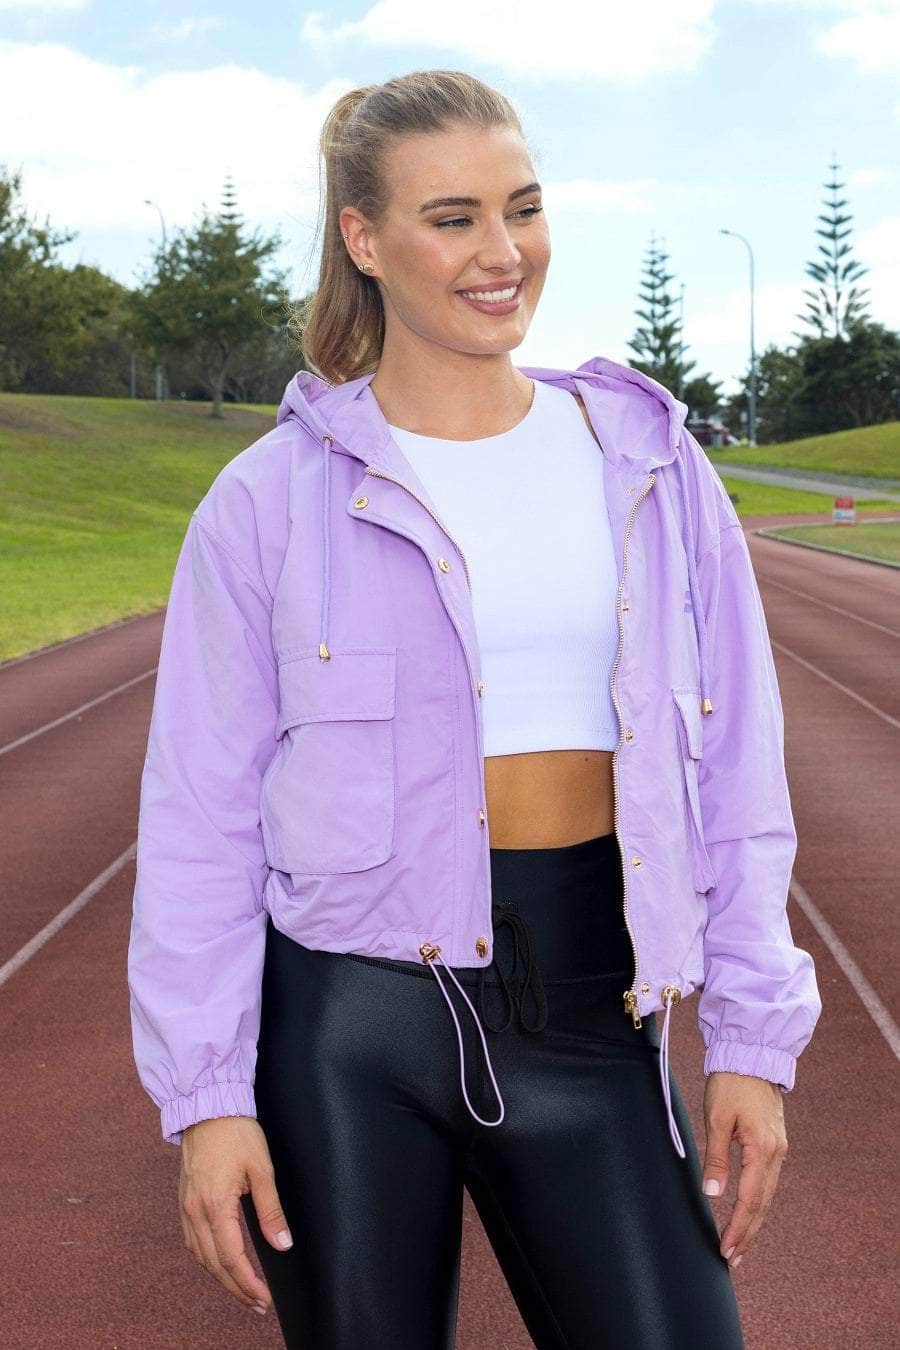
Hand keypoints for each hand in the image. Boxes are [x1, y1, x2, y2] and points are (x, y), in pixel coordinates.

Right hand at [179, 1115, 293, 1316]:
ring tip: (241, 1290)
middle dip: (236, 1288)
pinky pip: (193, 1241)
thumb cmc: (237, 1132)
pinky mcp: (185, 1200)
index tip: (264, 1298)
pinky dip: (207, 1259)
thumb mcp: (262, 1168)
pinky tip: (219, 1263)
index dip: (248, 1283)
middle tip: (257, 1304)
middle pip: (214, 1264)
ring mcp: (186, 1207)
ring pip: (200, 1256)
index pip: (232, 1258)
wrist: (208, 1107)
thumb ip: (271, 1209)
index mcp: (215, 1205)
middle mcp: (196, 1211)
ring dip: (220, 1277)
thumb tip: (282, 1243)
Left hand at [700, 1071, 787, 1269]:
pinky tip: (749, 1213)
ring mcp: (779, 1149)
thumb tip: (713, 1194)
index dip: (738, 1227)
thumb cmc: (730, 1083)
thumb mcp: (717, 1118)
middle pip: (763, 1204)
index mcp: (762, 1149)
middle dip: (747, 1233)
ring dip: (753, 1221)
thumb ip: (716, 1158)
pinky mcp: (775, 1144)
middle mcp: (777, 1154)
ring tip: (740, 1245)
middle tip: (733, 1260)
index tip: (726, 1250)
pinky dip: (758, 1202)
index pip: (750, 1200)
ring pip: (767, 1195)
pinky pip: (767, 1181)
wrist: (752, 1055)